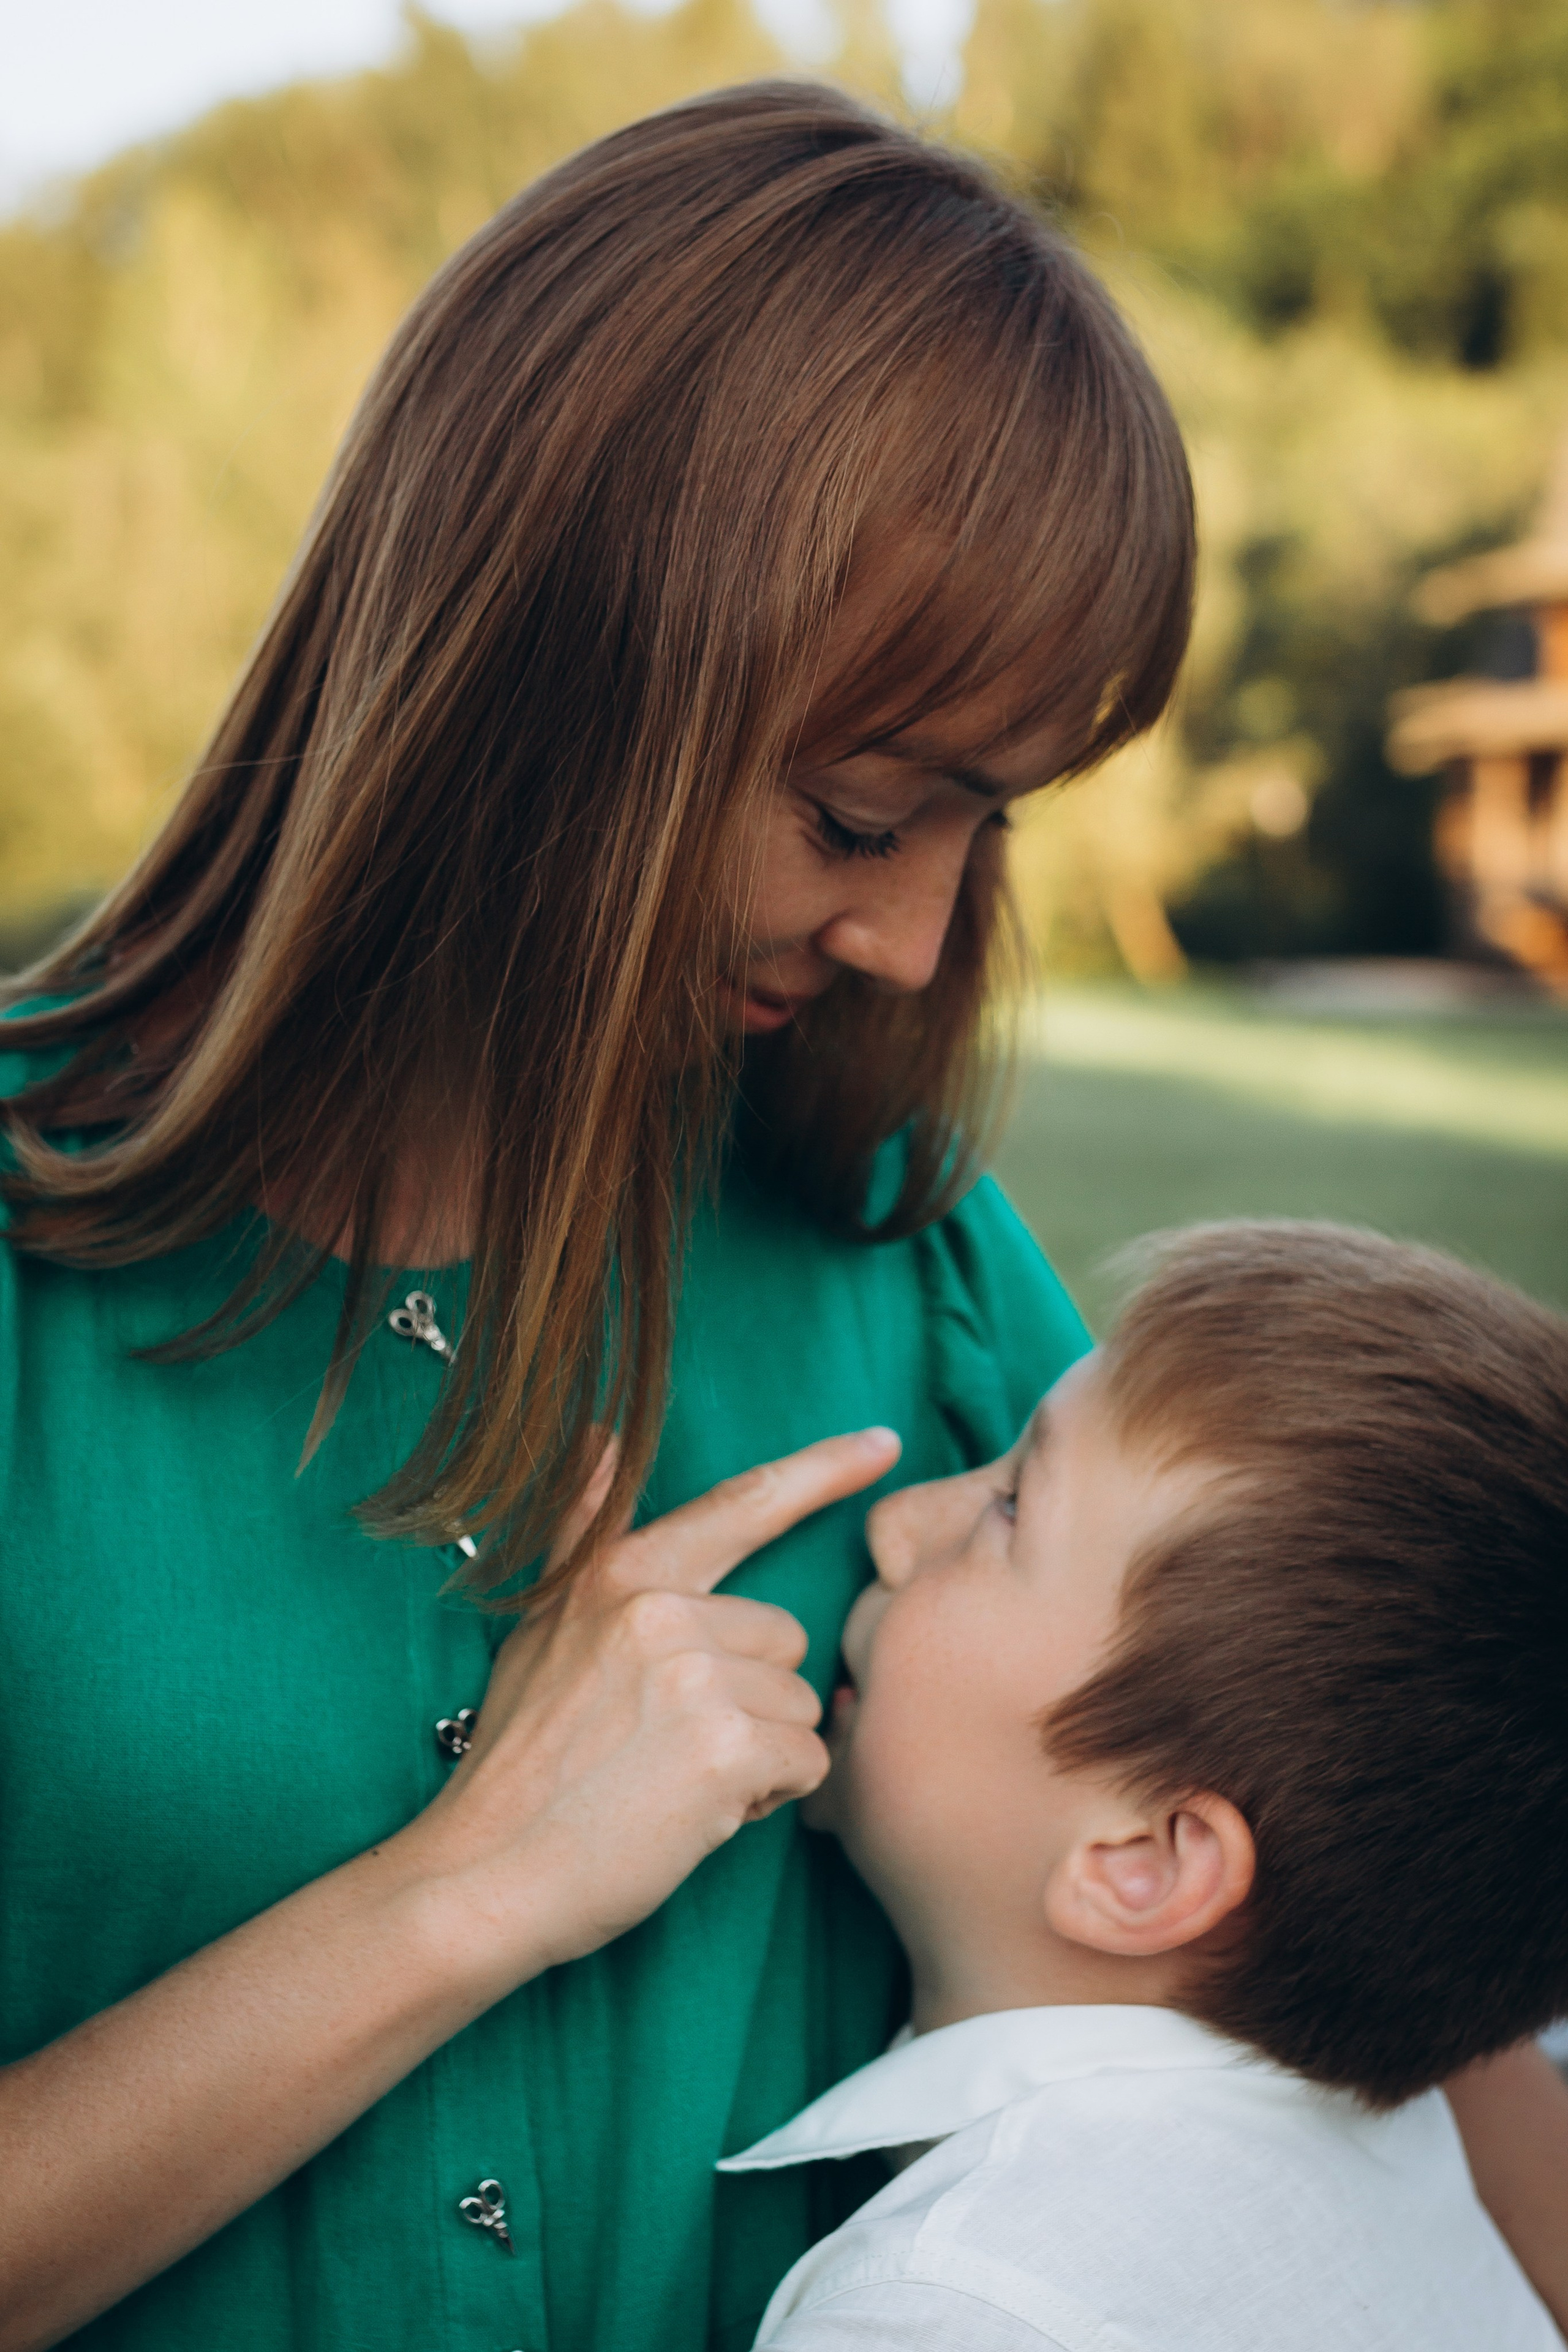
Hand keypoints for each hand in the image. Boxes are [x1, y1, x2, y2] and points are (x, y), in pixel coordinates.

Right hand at [403, 1426, 901, 1973]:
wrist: (488, 1873)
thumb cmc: (521, 1762)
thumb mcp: (542, 1627)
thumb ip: (585, 1532)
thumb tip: (602, 1434)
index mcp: (623, 1575)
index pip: (743, 1503)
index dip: (822, 1469)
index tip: (884, 1443)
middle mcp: (662, 1611)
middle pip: (784, 1638)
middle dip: (753, 1696)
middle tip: (676, 1745)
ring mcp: (695, 1677)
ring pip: (800, 1705)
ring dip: (761, 1752)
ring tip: (679, 1782)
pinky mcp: (725, 1749)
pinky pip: (807, 1762)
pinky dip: (770, 1797)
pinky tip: (702, 1813)